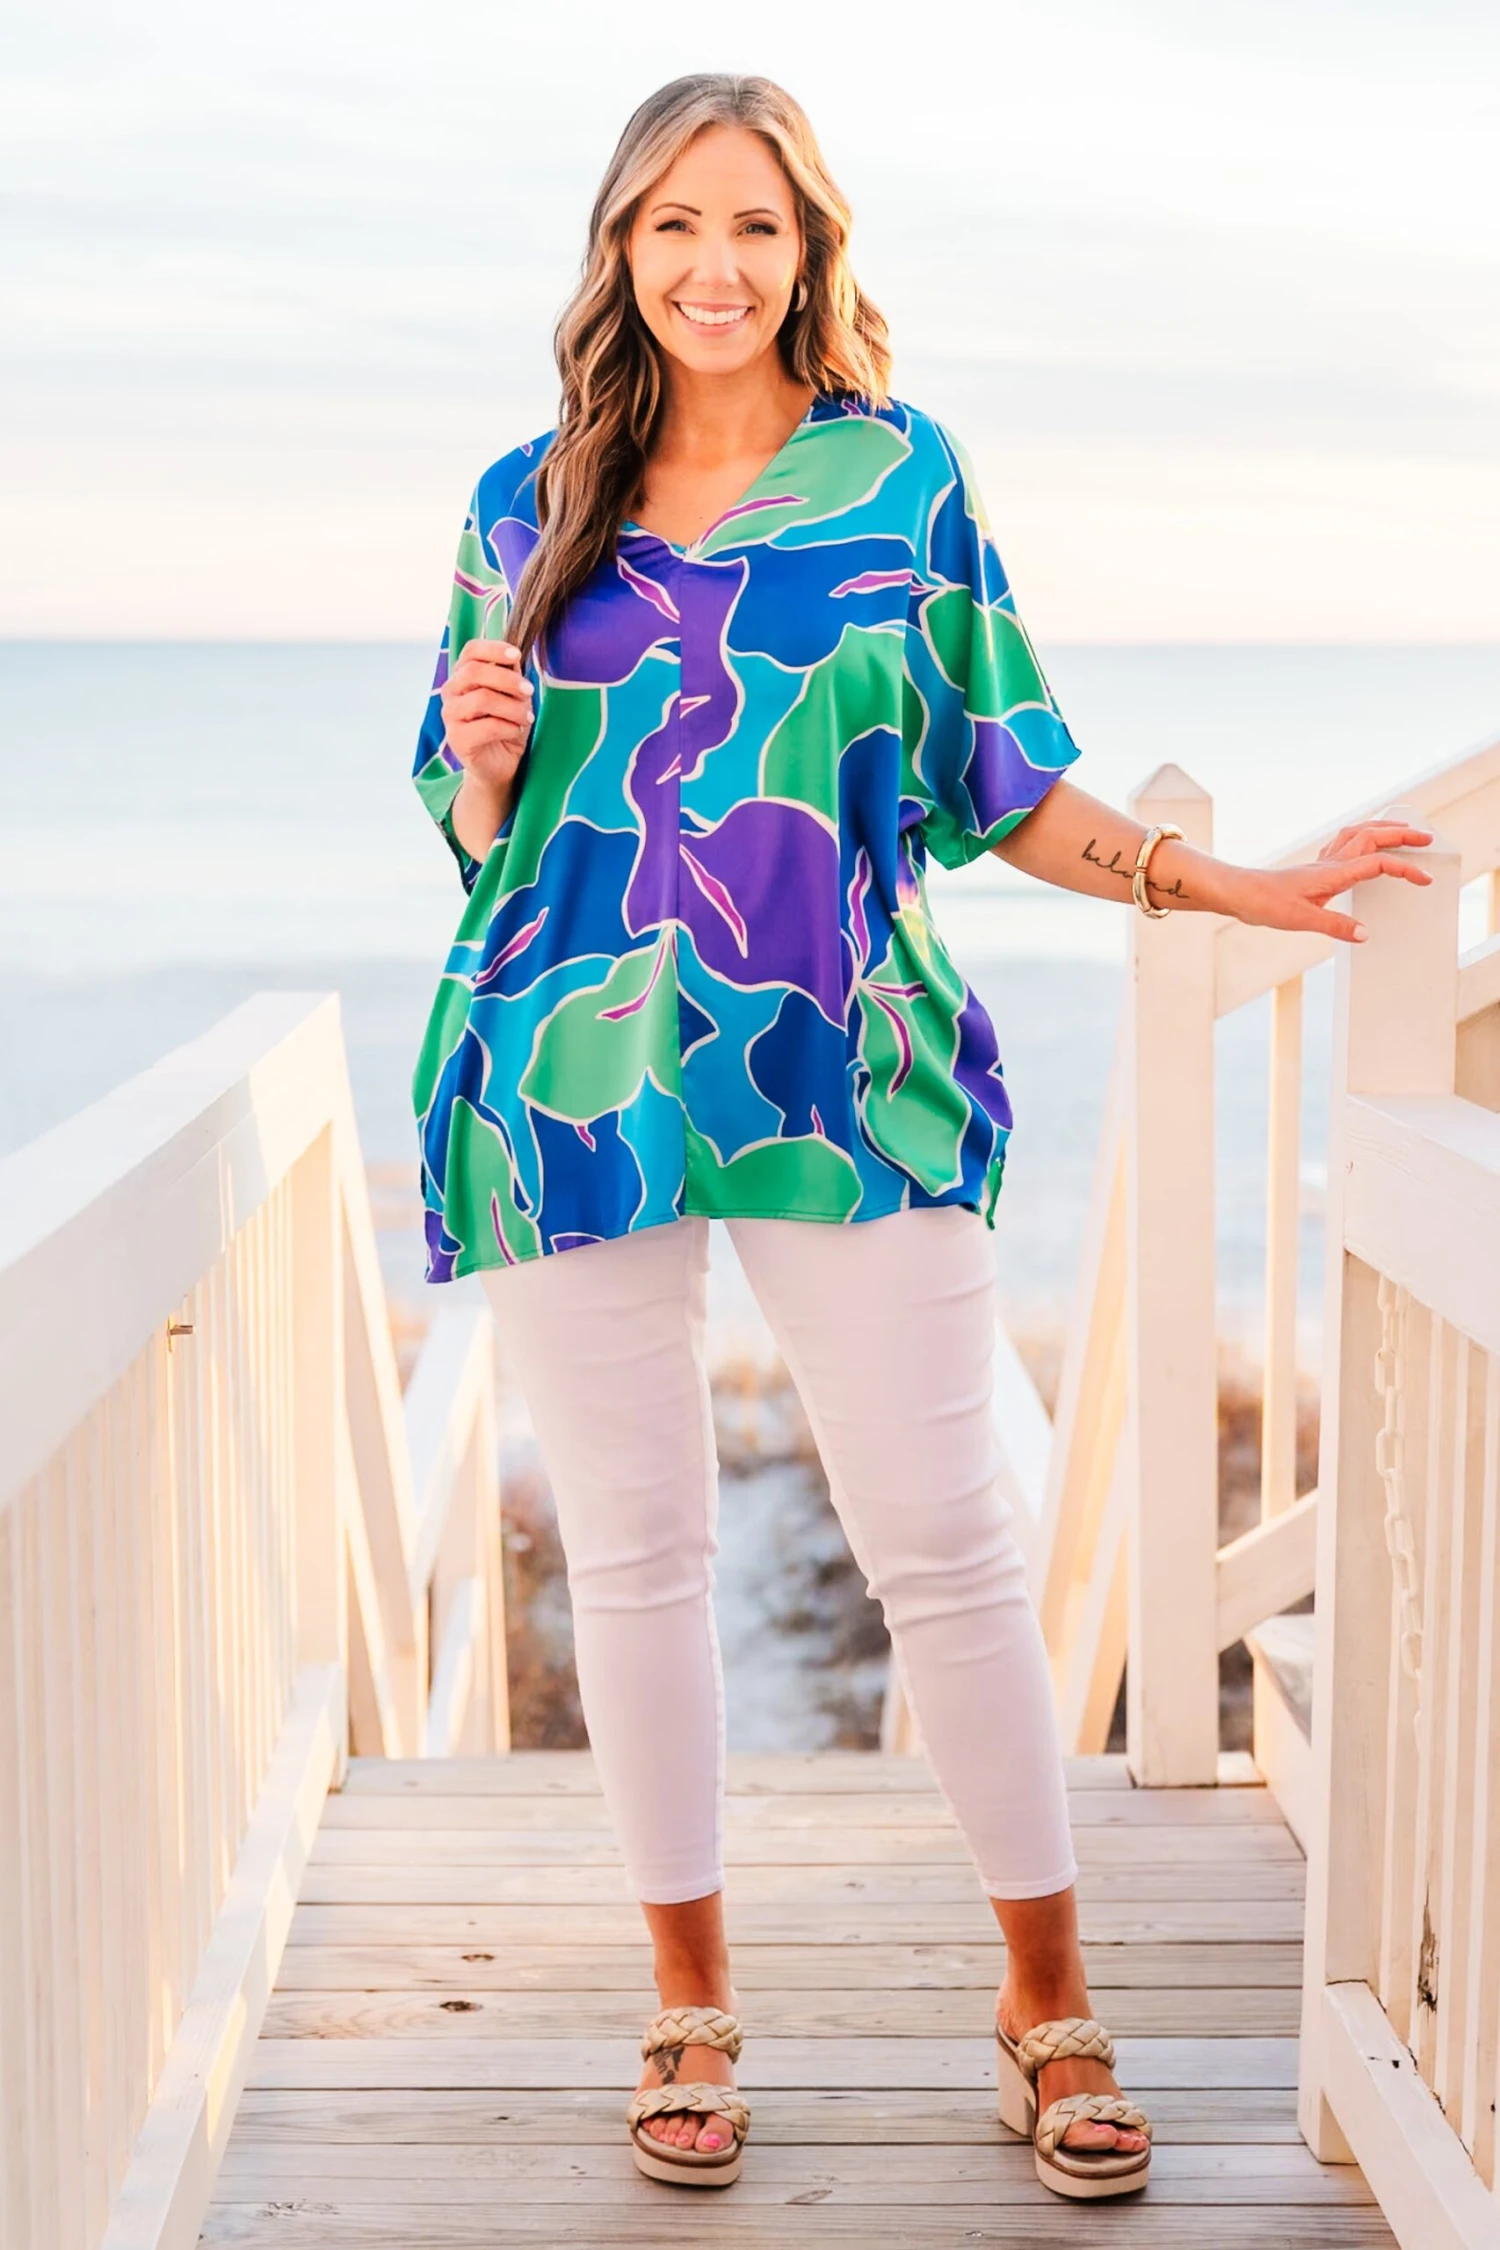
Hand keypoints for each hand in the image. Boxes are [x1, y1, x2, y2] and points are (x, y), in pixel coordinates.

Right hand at [440, 638, 532, 797]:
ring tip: (528, 717)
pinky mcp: (457, 739)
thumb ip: (511, 675)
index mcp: (462, 676)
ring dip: (512, 707)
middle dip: (508, 679)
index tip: (516, 655)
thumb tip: (513, 656)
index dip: (493, 648)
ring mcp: (450, 716)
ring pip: (482, 699)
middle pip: (474, 671)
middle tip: (529, 691)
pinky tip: (517, 731)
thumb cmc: (506, 725)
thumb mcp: (513, 696)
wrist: (500, 765)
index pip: (470, 651)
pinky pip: (487, 726)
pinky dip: (509, 727)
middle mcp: (451, 693)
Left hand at [1228, 818, 1434, 943]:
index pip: (1378, 864)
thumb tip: (1364, 934)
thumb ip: (1335, 927)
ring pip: (1358, 834)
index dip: (1405, 869)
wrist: (1238, 892)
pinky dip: (1361, 837)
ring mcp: (1322, 864)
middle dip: (1402, 835)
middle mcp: (1330, 863)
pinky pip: (1344, 844)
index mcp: (1333, 874)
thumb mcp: (1300, 920)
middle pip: (1372, 837)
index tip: (1424, 879)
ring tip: (1402, 829)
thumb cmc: (1264, 903)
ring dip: (1382, 828)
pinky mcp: (1313, 869)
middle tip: (1426, 837)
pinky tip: (1362, 846)